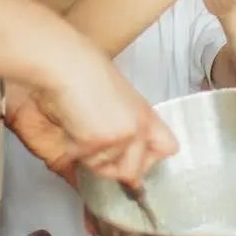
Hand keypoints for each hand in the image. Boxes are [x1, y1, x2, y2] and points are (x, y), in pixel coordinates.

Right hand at [6, 47, 176, 186]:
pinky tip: (71, 124)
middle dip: (113, 168)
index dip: (150, 159)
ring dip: (89, 156)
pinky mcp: (94, 143)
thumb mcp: (122, 98)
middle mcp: (138, 131)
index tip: (135, 160)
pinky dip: (72, 148)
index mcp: (147, 116)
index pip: (168, 148)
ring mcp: (118, 139)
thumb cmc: (87, 72)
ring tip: (81, 125)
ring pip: (103, 169)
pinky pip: (82, 160)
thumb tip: (128, 162)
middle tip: (97, 145)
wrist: (67, 64)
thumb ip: (129, 124)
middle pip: (132, 172)